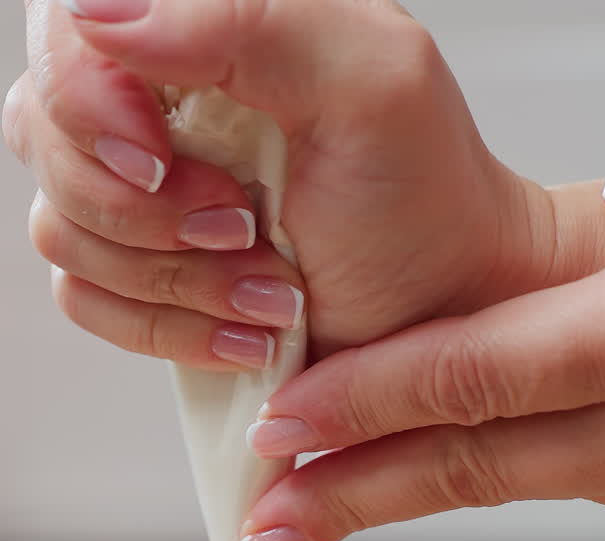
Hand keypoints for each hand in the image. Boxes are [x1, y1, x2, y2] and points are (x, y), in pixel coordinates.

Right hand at [4, 0, 570, 369]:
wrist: (444, 309)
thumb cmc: (423, 195)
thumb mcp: (368, 81)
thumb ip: (241, 20)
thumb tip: (97, 17)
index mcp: (198, 32)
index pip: (66, 37)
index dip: (90, 104)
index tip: (161, 157)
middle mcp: (154, 106)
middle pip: (46, 138)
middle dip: (148, 210)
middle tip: (245, 225)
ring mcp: (142, 197)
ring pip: (63, 230)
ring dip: (176, 279)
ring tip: (271, 290)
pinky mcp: (144, 277)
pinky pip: (87, 302)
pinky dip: (169, 329)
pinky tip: (245, 331)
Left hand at [239, 219, 604, 540]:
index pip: (476, 375)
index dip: (370, 402)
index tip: (284, 421)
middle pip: (464, 462)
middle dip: (348, 495)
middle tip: (256, 522)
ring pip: (487, 490)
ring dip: (383, 507)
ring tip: (294, 524)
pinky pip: (526, 491)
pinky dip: (448, 495)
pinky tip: (390, 491)